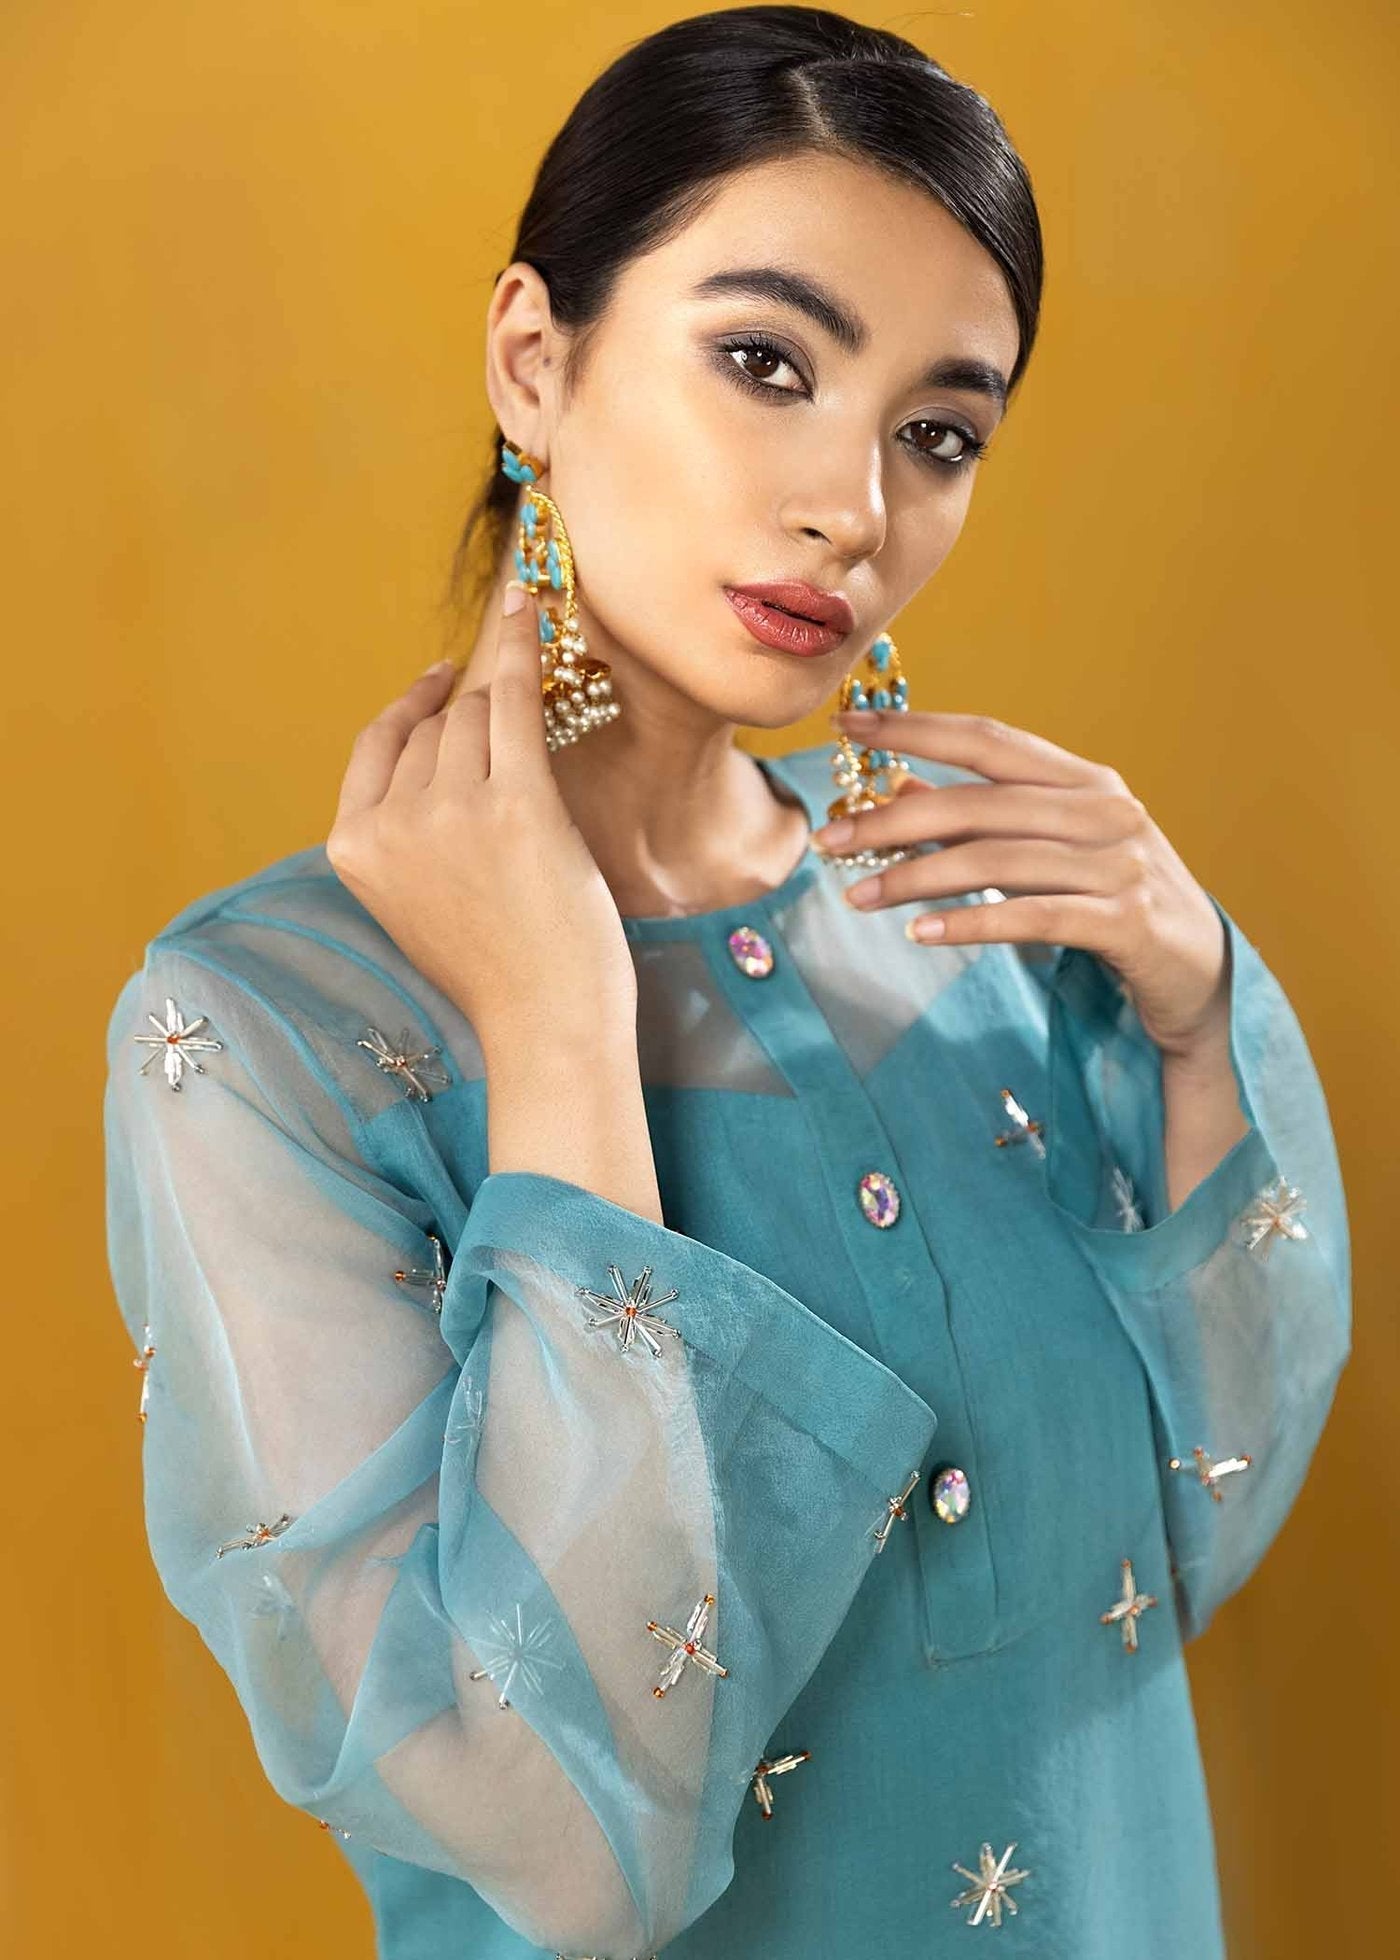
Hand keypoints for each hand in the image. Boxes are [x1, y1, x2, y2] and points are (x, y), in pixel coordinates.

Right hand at [326, 584, 636, 1055]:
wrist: (545, 1024)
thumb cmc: (497, 969)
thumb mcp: (417, 900)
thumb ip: (403, 829)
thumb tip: (435, 728)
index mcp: (352, 848)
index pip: (378, 746)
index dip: (413, 707)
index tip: (442, 678)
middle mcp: (391, 823)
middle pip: (434, 728)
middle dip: (477, 733)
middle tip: (515, 763)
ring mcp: (449, 810)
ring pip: (475, 717)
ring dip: (508, 719)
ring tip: (534, 779)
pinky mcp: (515, 802)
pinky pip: (513, 701)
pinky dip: (521, 647)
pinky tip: (530, 606)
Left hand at [814, 708, 1231, 1060]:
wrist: (1199, 979)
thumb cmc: (1117, 908)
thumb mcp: (1053, 854)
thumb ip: (987, 821)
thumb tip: (903, 788)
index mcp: (1087, 782)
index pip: (989, 741)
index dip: (916, 729)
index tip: (846, 729)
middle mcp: (1107, 812)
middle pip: (981, 803)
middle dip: (894, 819)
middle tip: (828, 839)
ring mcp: (1121, 865)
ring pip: (996, 861)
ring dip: (915, 878)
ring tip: (857, 897)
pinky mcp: (1126, 922)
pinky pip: (1032, 917)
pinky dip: (971, 923)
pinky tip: (921, 934)